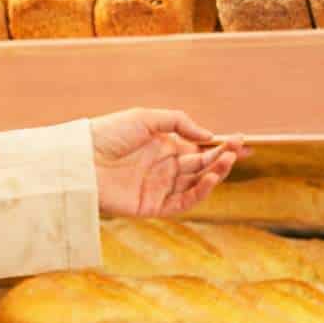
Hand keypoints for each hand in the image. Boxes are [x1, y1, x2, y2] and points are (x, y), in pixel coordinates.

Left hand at [91, 108, 248, 217]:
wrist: (82, 158)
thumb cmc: (109, 132)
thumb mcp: (145, 117)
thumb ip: (178, 122)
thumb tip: (208, 134)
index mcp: (162, 146)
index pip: (197, 147)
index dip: (220, 146)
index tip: (241, 140)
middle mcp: (164, 167)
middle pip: (200, 165)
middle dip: (222, 157)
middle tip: (240, 149)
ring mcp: (159, 187)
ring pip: (195, 183)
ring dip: (214, 173)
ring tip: (227, 160)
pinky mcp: (152, 205)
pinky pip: (182, 202)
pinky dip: (199, 192)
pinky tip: (210, 177)